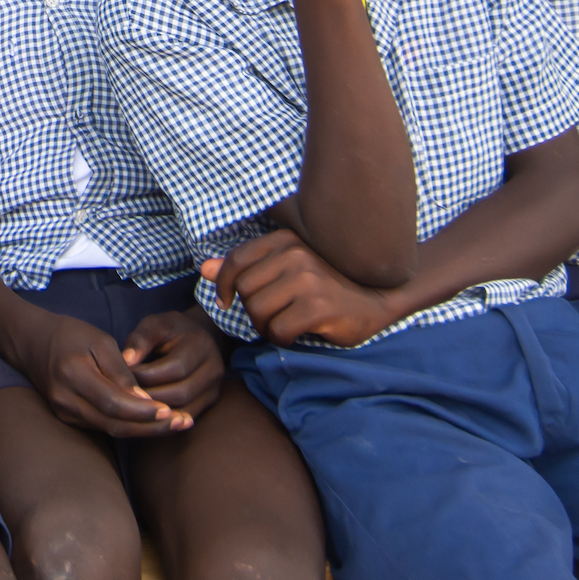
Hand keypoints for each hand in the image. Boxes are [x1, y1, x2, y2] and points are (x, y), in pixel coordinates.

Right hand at [3, 304, 183, 437]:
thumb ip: (120, 370)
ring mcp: (65, 412)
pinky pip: (103, 427)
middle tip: (183, 423)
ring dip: (144, 430)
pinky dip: (129, 427)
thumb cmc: (68, 334)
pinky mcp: (68, 418)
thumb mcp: (98, 340)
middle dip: (151, 427)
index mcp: (73, 375)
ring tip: (176, 425)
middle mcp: (66, 400)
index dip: (142, 410)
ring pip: (110, 430)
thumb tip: (143, 398)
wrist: (30, 342)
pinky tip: (152, 423)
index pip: (113, 402)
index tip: (170, 410)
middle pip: (114, 423)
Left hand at [123, 308, 226, 421]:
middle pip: (181, 392)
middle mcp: (214, 368)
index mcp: (200, 345)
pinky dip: (167, 418)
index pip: (174, 368)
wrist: (197, 335)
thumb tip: (124, 361)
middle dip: (150, 397)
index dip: (146, 376)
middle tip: (124, 396)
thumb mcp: (154, 325)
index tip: (122, 377)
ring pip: (185, 408)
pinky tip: (146, 413)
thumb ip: (140, 340)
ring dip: (156, 410)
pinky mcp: (210, 400)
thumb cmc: (170, 329)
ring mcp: (215, 387)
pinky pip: (188, 415)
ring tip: (133, 404)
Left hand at [205, 231, 403, 348]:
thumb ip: (244, 268)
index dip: (224, 284)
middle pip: (246, 292)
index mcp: (286, 240)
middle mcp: (296, 255)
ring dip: (267, 328)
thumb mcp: (284, 271)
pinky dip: (282, 339)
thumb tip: (203, 268)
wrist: (375, 300)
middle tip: (274, 315)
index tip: (226, 300)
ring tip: (286, 324)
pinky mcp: (319, 307)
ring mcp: (309, 280)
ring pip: (259, 312)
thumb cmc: (325, 287)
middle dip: (253, 311)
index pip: (236, 261)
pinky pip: (279, 331)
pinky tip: (297, 334)